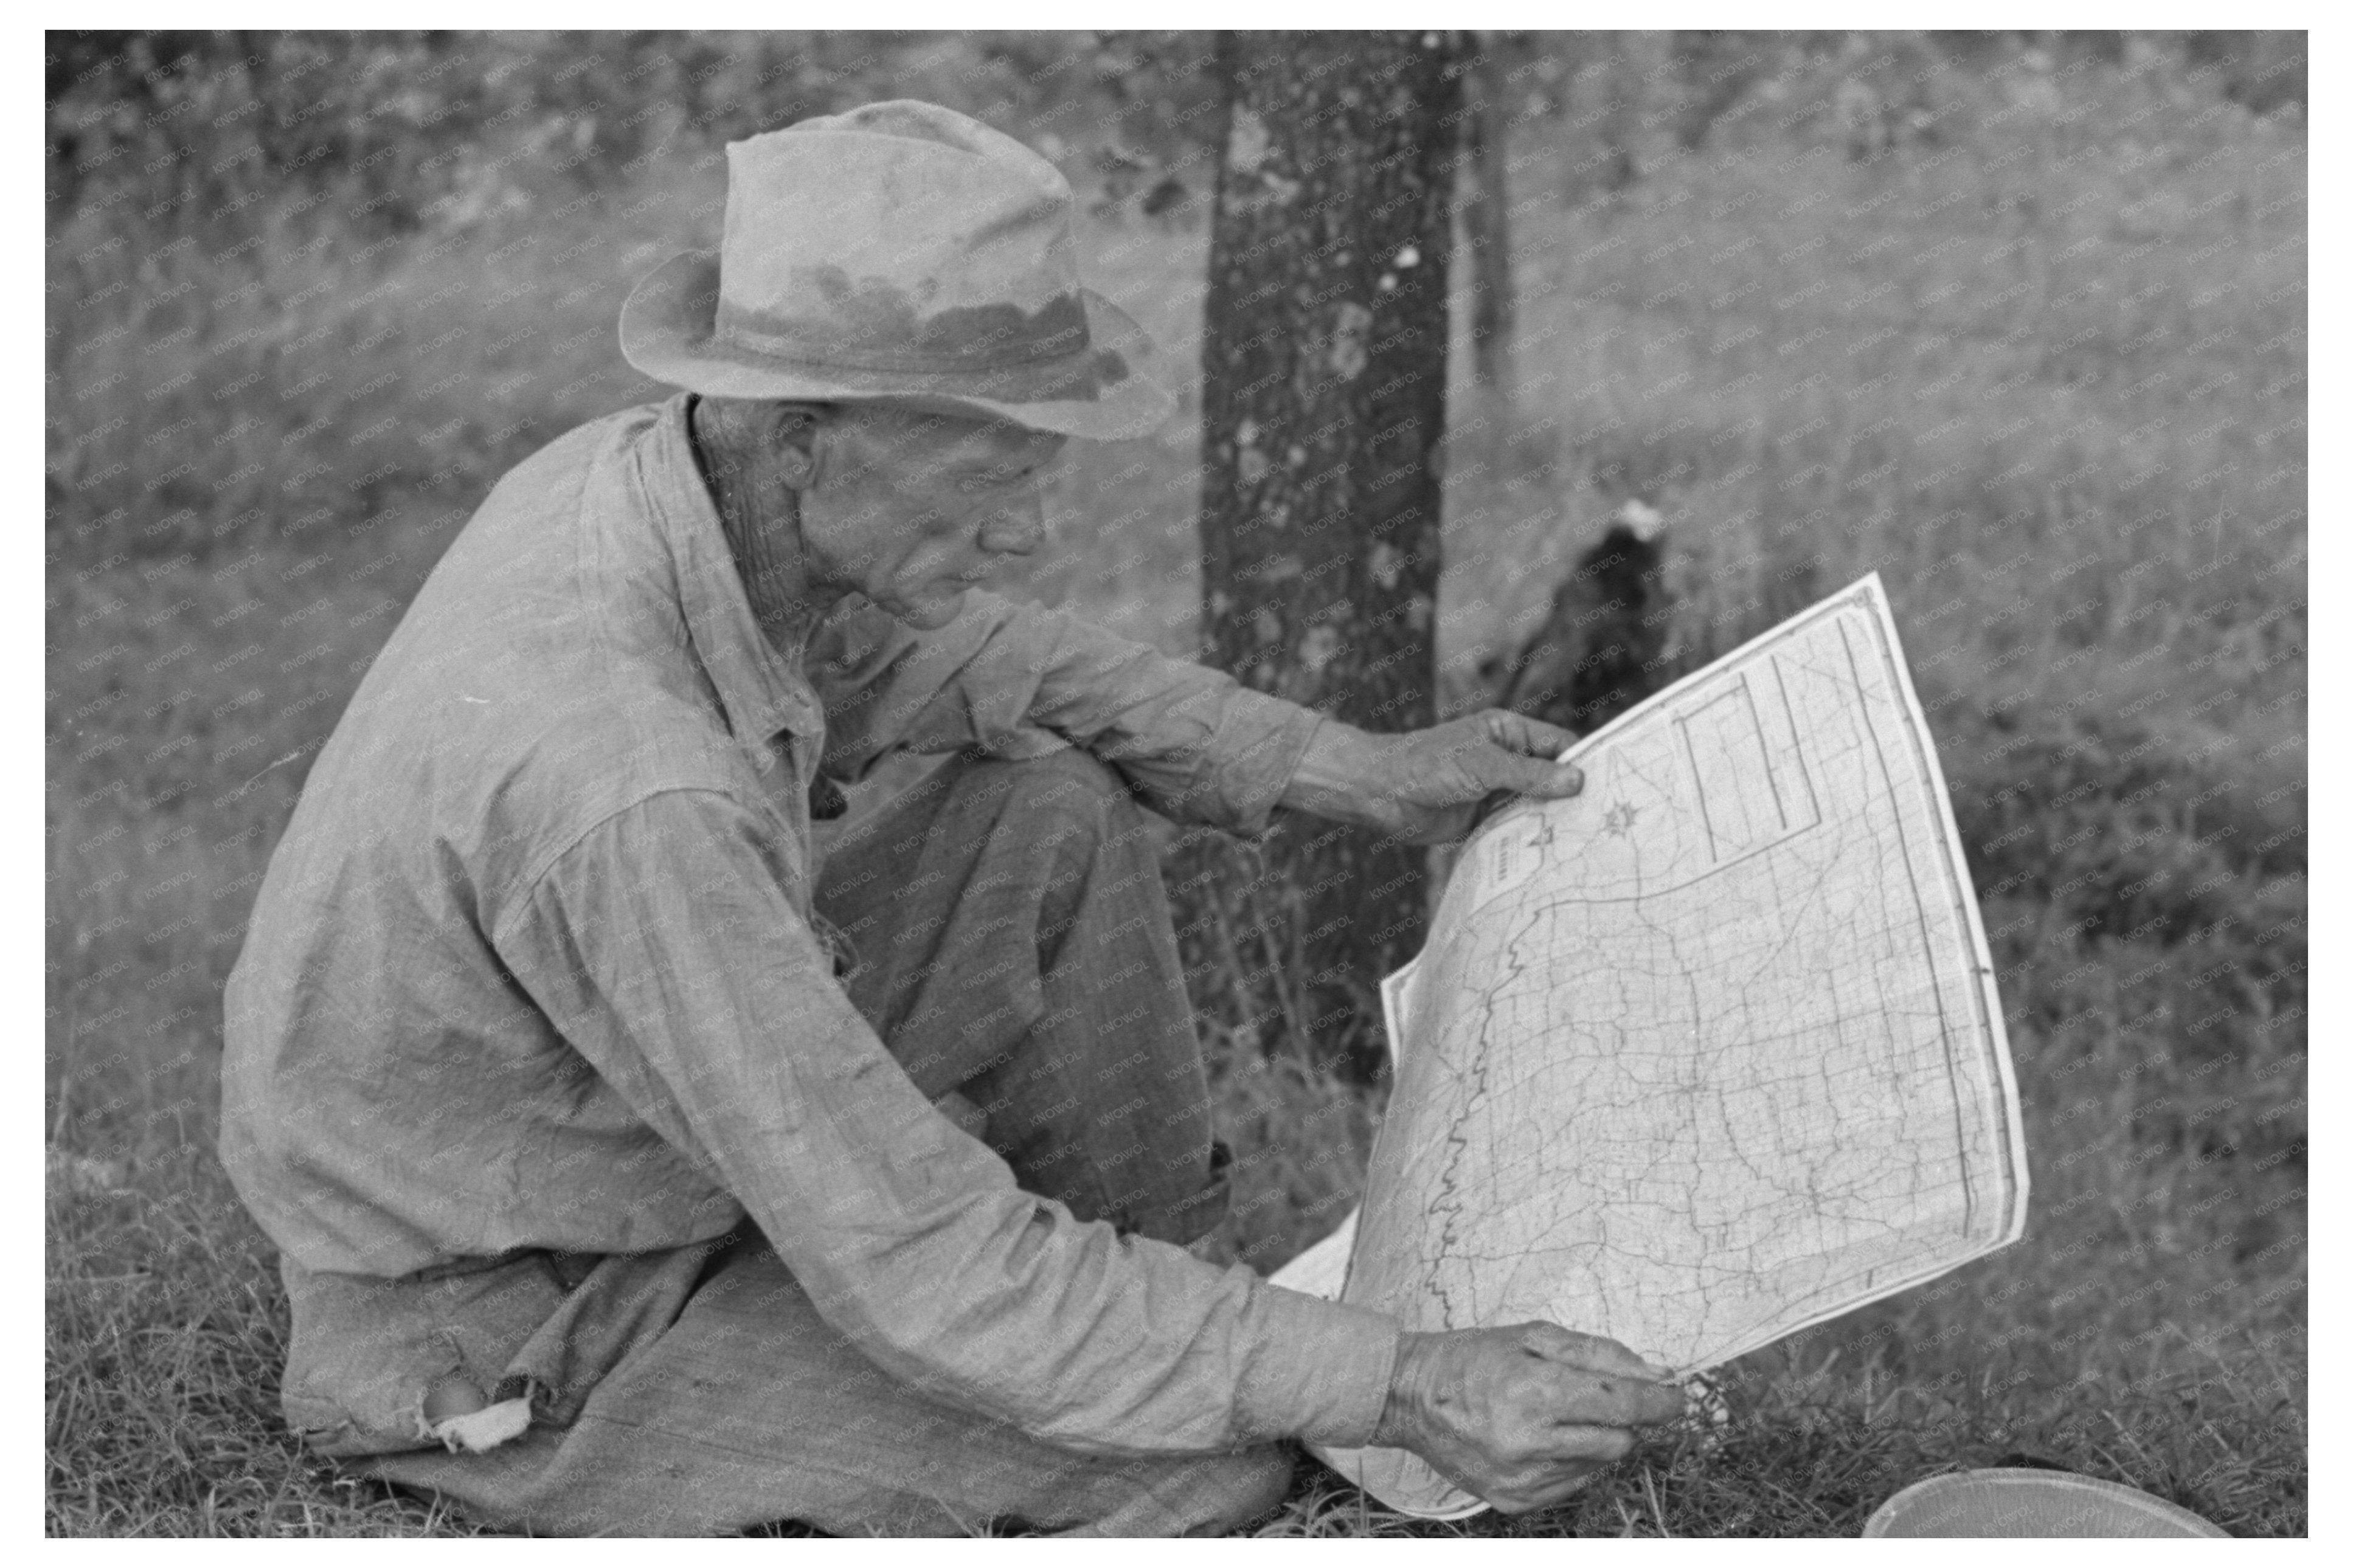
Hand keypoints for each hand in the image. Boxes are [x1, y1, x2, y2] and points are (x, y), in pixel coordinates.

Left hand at [1285, 711, 1583, 843]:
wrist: (1380, 793)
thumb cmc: (1428, 764)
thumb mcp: (1483, 765)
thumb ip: (1530, 775)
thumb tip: (1577, 780)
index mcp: (1510, 734)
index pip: (1559, 748)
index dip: (1584, 765)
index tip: (1613, 787)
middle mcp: (1507, 762)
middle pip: (1551, 781)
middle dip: (1572, 800)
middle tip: (1607, 823)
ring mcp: (1495, 792)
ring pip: (1535, 808)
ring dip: (1552, 824)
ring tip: (1587, 845)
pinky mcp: (1482, 820)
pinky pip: (1514, 830)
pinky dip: (1529, 841)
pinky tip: (1552, 857)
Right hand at [1370, 1323, 1684, 1513]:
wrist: (1411, 1398)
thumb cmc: (1474, 1358)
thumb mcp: (1534, 1336)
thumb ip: (1599, 1354)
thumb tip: (1655, 1373)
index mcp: (1534, 1391)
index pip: (1623, 1404)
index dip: (1659, 1402)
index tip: (1676, 1397)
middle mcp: (1529, 1442)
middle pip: (1619, 1440)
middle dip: (1623, 1419)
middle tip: (1603, 1399)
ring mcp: (1521, 1478)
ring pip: (1598, 1464)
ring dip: (1593, 1439)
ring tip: (1557, 1415)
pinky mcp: (1514, 1501)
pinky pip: (1572, 1484)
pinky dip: (1570, 1462)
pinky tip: (1541, 1440)